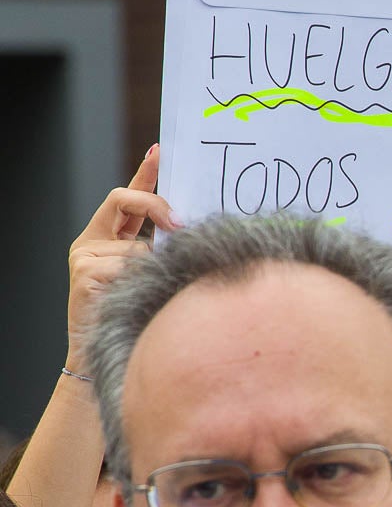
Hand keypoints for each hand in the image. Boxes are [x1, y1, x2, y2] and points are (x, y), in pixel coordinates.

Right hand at [69, 147, 174, 370]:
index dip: (144, 173)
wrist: (101, 355)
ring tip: (146, 293)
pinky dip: (141, 281)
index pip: (126, 196)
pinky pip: (129, 267)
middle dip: (156, 207)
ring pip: (138, 246)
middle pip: (124, 200)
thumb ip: (161, 251)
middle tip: (180, 222)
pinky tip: (131, 299)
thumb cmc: (132, 313)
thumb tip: (192, 230)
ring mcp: (84, 256)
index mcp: (107, 236)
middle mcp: (91, 241)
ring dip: (153, 267)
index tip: (161, 151)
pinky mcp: (84, 274)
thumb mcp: (148, 275)